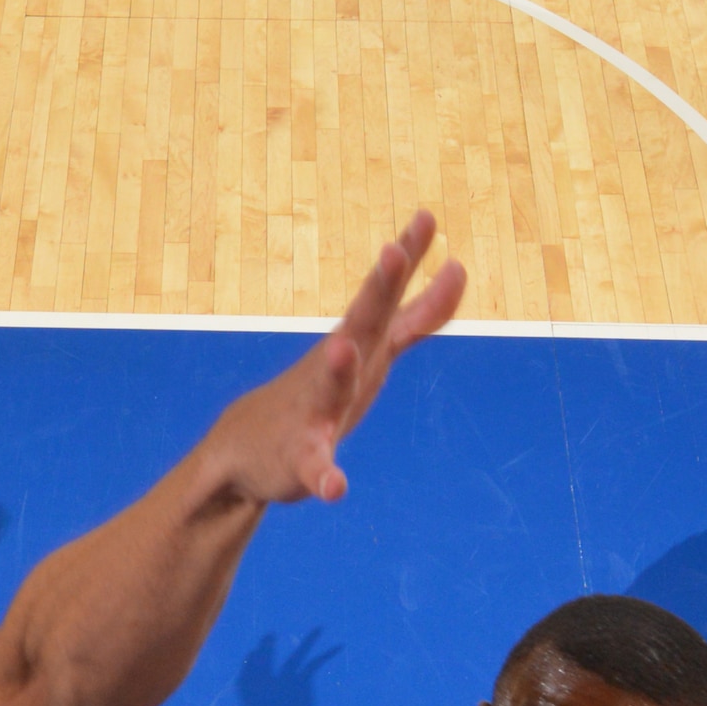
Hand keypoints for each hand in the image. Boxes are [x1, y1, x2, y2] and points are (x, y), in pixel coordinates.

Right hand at [208, 213, 462, 509]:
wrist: (247, 446)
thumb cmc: (322, 388)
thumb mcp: (373, 347)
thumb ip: (417, 315)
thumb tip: (459, 267)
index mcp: (356, 342)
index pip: (386, 294)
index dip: (407, 258)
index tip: (427, 217)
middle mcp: (336, 367)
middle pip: (361, 323)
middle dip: (378, 288)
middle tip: (392, 251)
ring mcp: (316, 410)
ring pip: (330, 386)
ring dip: (337, 369)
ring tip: (343, 350)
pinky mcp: (301, 458)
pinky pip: (314, 466)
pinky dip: (324, 475)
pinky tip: (335, 488)